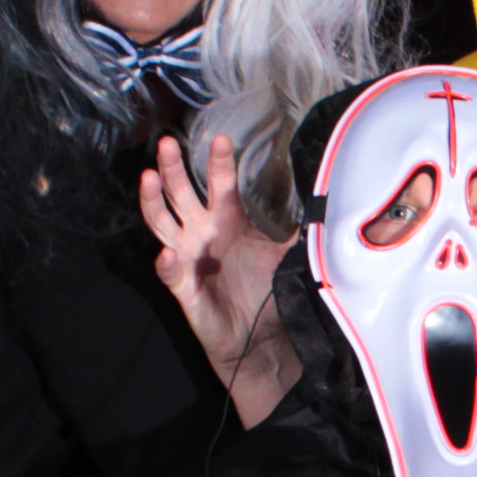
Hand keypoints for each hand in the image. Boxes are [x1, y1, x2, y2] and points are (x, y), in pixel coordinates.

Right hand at [143, 131, 297, 403]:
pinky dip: (168, 264)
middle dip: (173, 169)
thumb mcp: (286, 255)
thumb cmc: (266, 291)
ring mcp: (188, 258)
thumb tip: (326, 202)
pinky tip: (168, 254)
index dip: (218, 162)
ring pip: (162, 223)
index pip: (219, 183)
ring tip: (149, 179)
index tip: (221, 138)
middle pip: (181, 193)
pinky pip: (171, 274)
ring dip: (154, 201)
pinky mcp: (183, 288)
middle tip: (167, 143)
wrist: (259, 338)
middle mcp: (202, 232)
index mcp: (226, 219)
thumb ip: (298, 229)